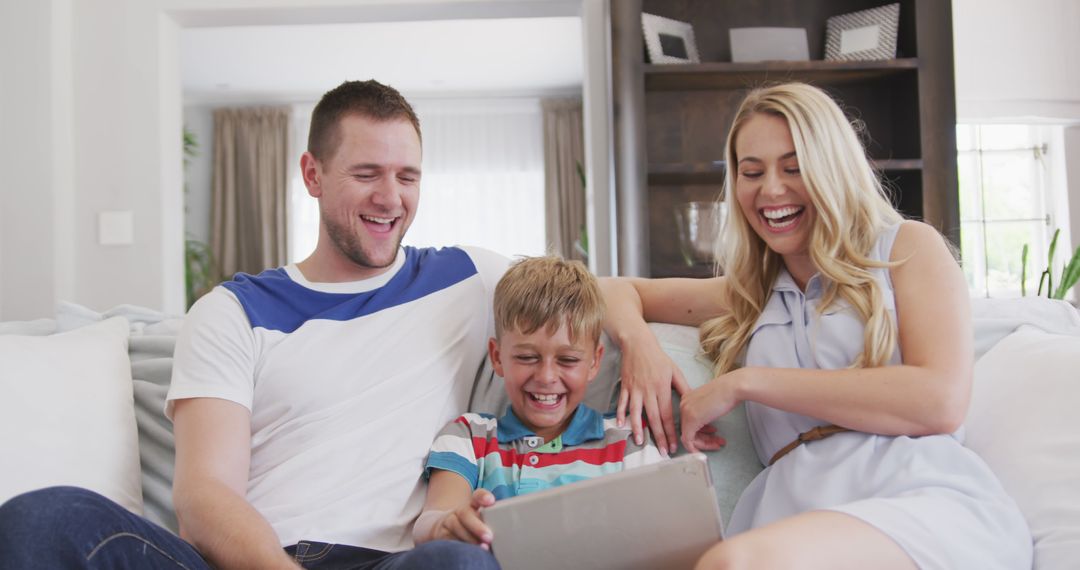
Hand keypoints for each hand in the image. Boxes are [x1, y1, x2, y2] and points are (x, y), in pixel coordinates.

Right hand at [432, 489, 495, 548]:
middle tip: (489, 536)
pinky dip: (459, 546)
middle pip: (466, 514)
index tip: (491, 501)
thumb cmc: (469, 525)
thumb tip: (510, 532)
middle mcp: (459, 512)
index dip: (483, 497)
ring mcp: (449, 522)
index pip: (477, 496)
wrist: (440, 528)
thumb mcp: (478, 519)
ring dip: (470, 540)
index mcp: (472, 505)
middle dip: (477, 526)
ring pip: (457, 529)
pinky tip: (467, 552)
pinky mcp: (441, 535)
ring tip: (482, 549)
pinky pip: (449, 541)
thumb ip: (491, 521)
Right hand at [616, 340, 689, 455]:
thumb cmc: (658, 358)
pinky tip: (620, 425)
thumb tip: (691, 403)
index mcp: (662, 388)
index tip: (674, 445)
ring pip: (636, 412)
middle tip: (661, 452)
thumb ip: (683, 388)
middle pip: (653, 417)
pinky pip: (622, 402)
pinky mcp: (625, 386)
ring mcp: (635, 389)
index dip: (671, 431)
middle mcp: (648, 391)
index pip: (667, 414)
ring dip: (638, 428)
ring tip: (640, 442)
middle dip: (658, 436)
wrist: (638, 344)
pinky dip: (620, 414)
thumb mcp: (674, 371)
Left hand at [680, 371, 741, 452]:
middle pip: (688, 429)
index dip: (701, 431)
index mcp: (687, 399)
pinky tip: (711, 448)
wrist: (733, 388)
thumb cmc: (727, 392)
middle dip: (704, 438)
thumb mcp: (711, 403)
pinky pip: (688, 440)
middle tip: (717, 442)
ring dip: (705, 443)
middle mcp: (683, 405)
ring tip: (719, 443)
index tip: (713, 434)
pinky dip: (698, 447)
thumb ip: (704, 411)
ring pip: (689, 436)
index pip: (689, 421)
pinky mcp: (691, 420)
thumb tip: (705, 422)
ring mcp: (686, 412)